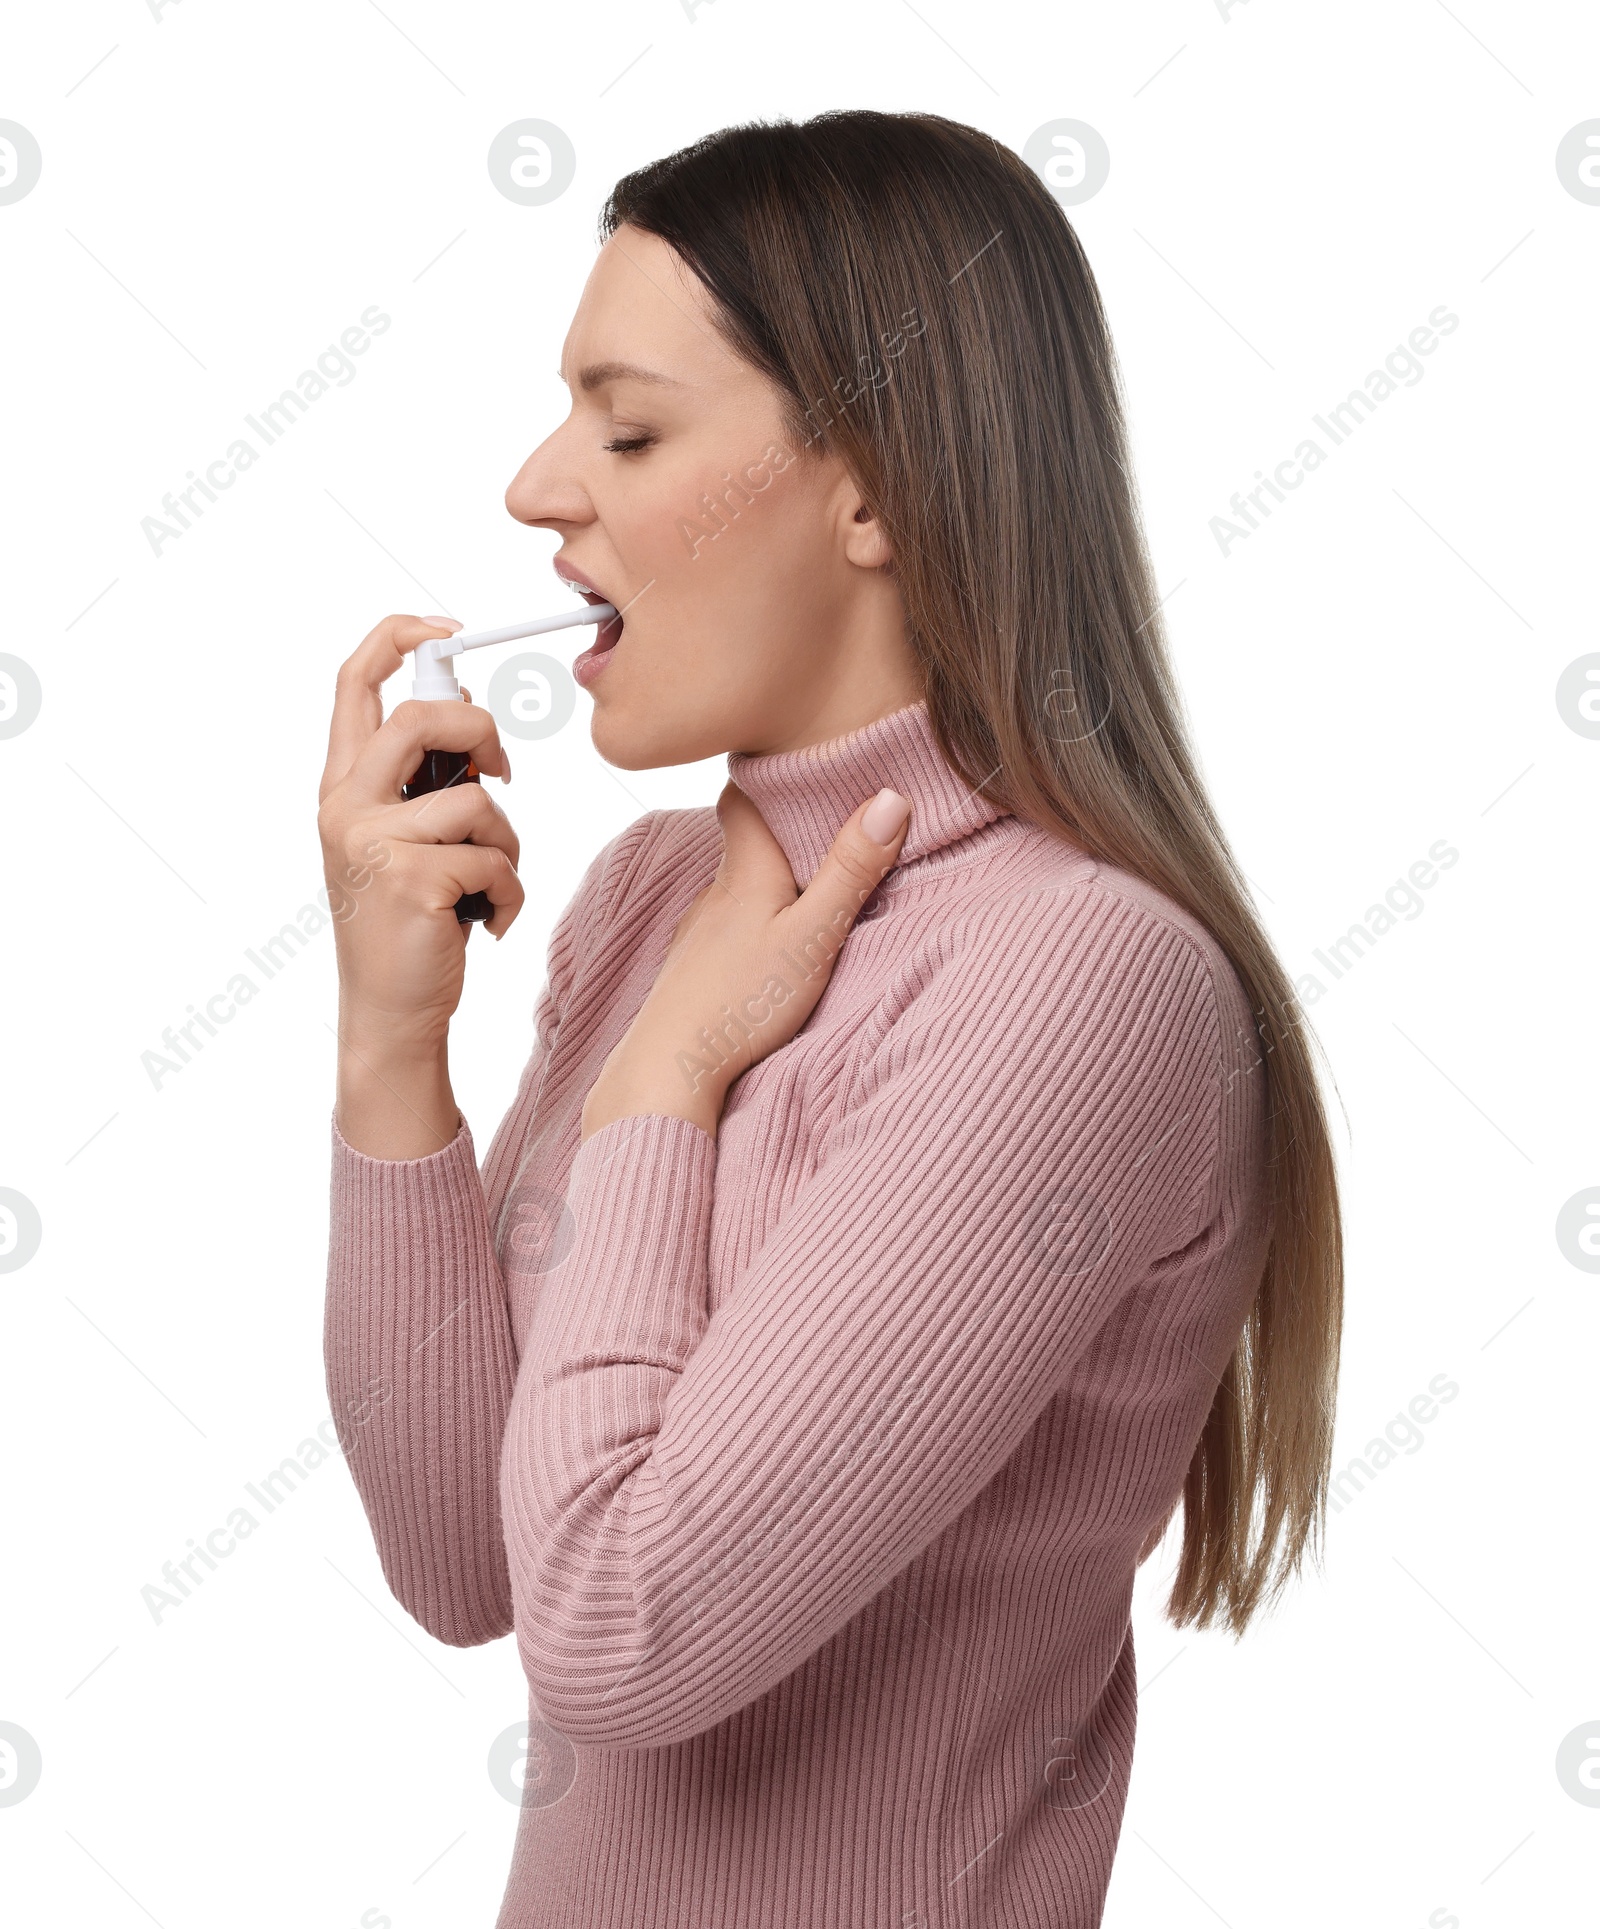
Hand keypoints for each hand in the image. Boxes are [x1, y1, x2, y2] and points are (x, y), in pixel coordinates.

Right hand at [318, 612, 518, 1051]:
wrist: (390, 1012)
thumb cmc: (407, 924)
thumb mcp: (401, 840)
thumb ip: (420, 780)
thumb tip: (468, 706)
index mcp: (342, 788)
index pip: (354, 682)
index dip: (400, 637)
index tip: (447, 628)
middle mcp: (346, 807)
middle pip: (421, 719)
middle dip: (481, 733)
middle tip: (503, 772)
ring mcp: (374, 844)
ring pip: (478, 800)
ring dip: (506, 844)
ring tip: (487, 884)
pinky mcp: (413, 882)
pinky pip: (496, 859)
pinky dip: (511, 894)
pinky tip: (487, 924)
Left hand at [580, 782, 912, 1141]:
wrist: (667, 1069)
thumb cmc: (741, 1004)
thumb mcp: (813, 937)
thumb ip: (849, 872)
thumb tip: (890, 799)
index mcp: (745, 871)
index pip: (744, 796)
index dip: (769, 775)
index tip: (805, 766)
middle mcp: (715, 892)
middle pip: (744, 840)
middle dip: (779, 828)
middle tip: (826, 823)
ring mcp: (698, 932)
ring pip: (735, 886)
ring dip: (767, 880)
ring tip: (807, 886)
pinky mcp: (692, 971)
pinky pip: (725, 927)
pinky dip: (750, 922)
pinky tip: (767, 945)